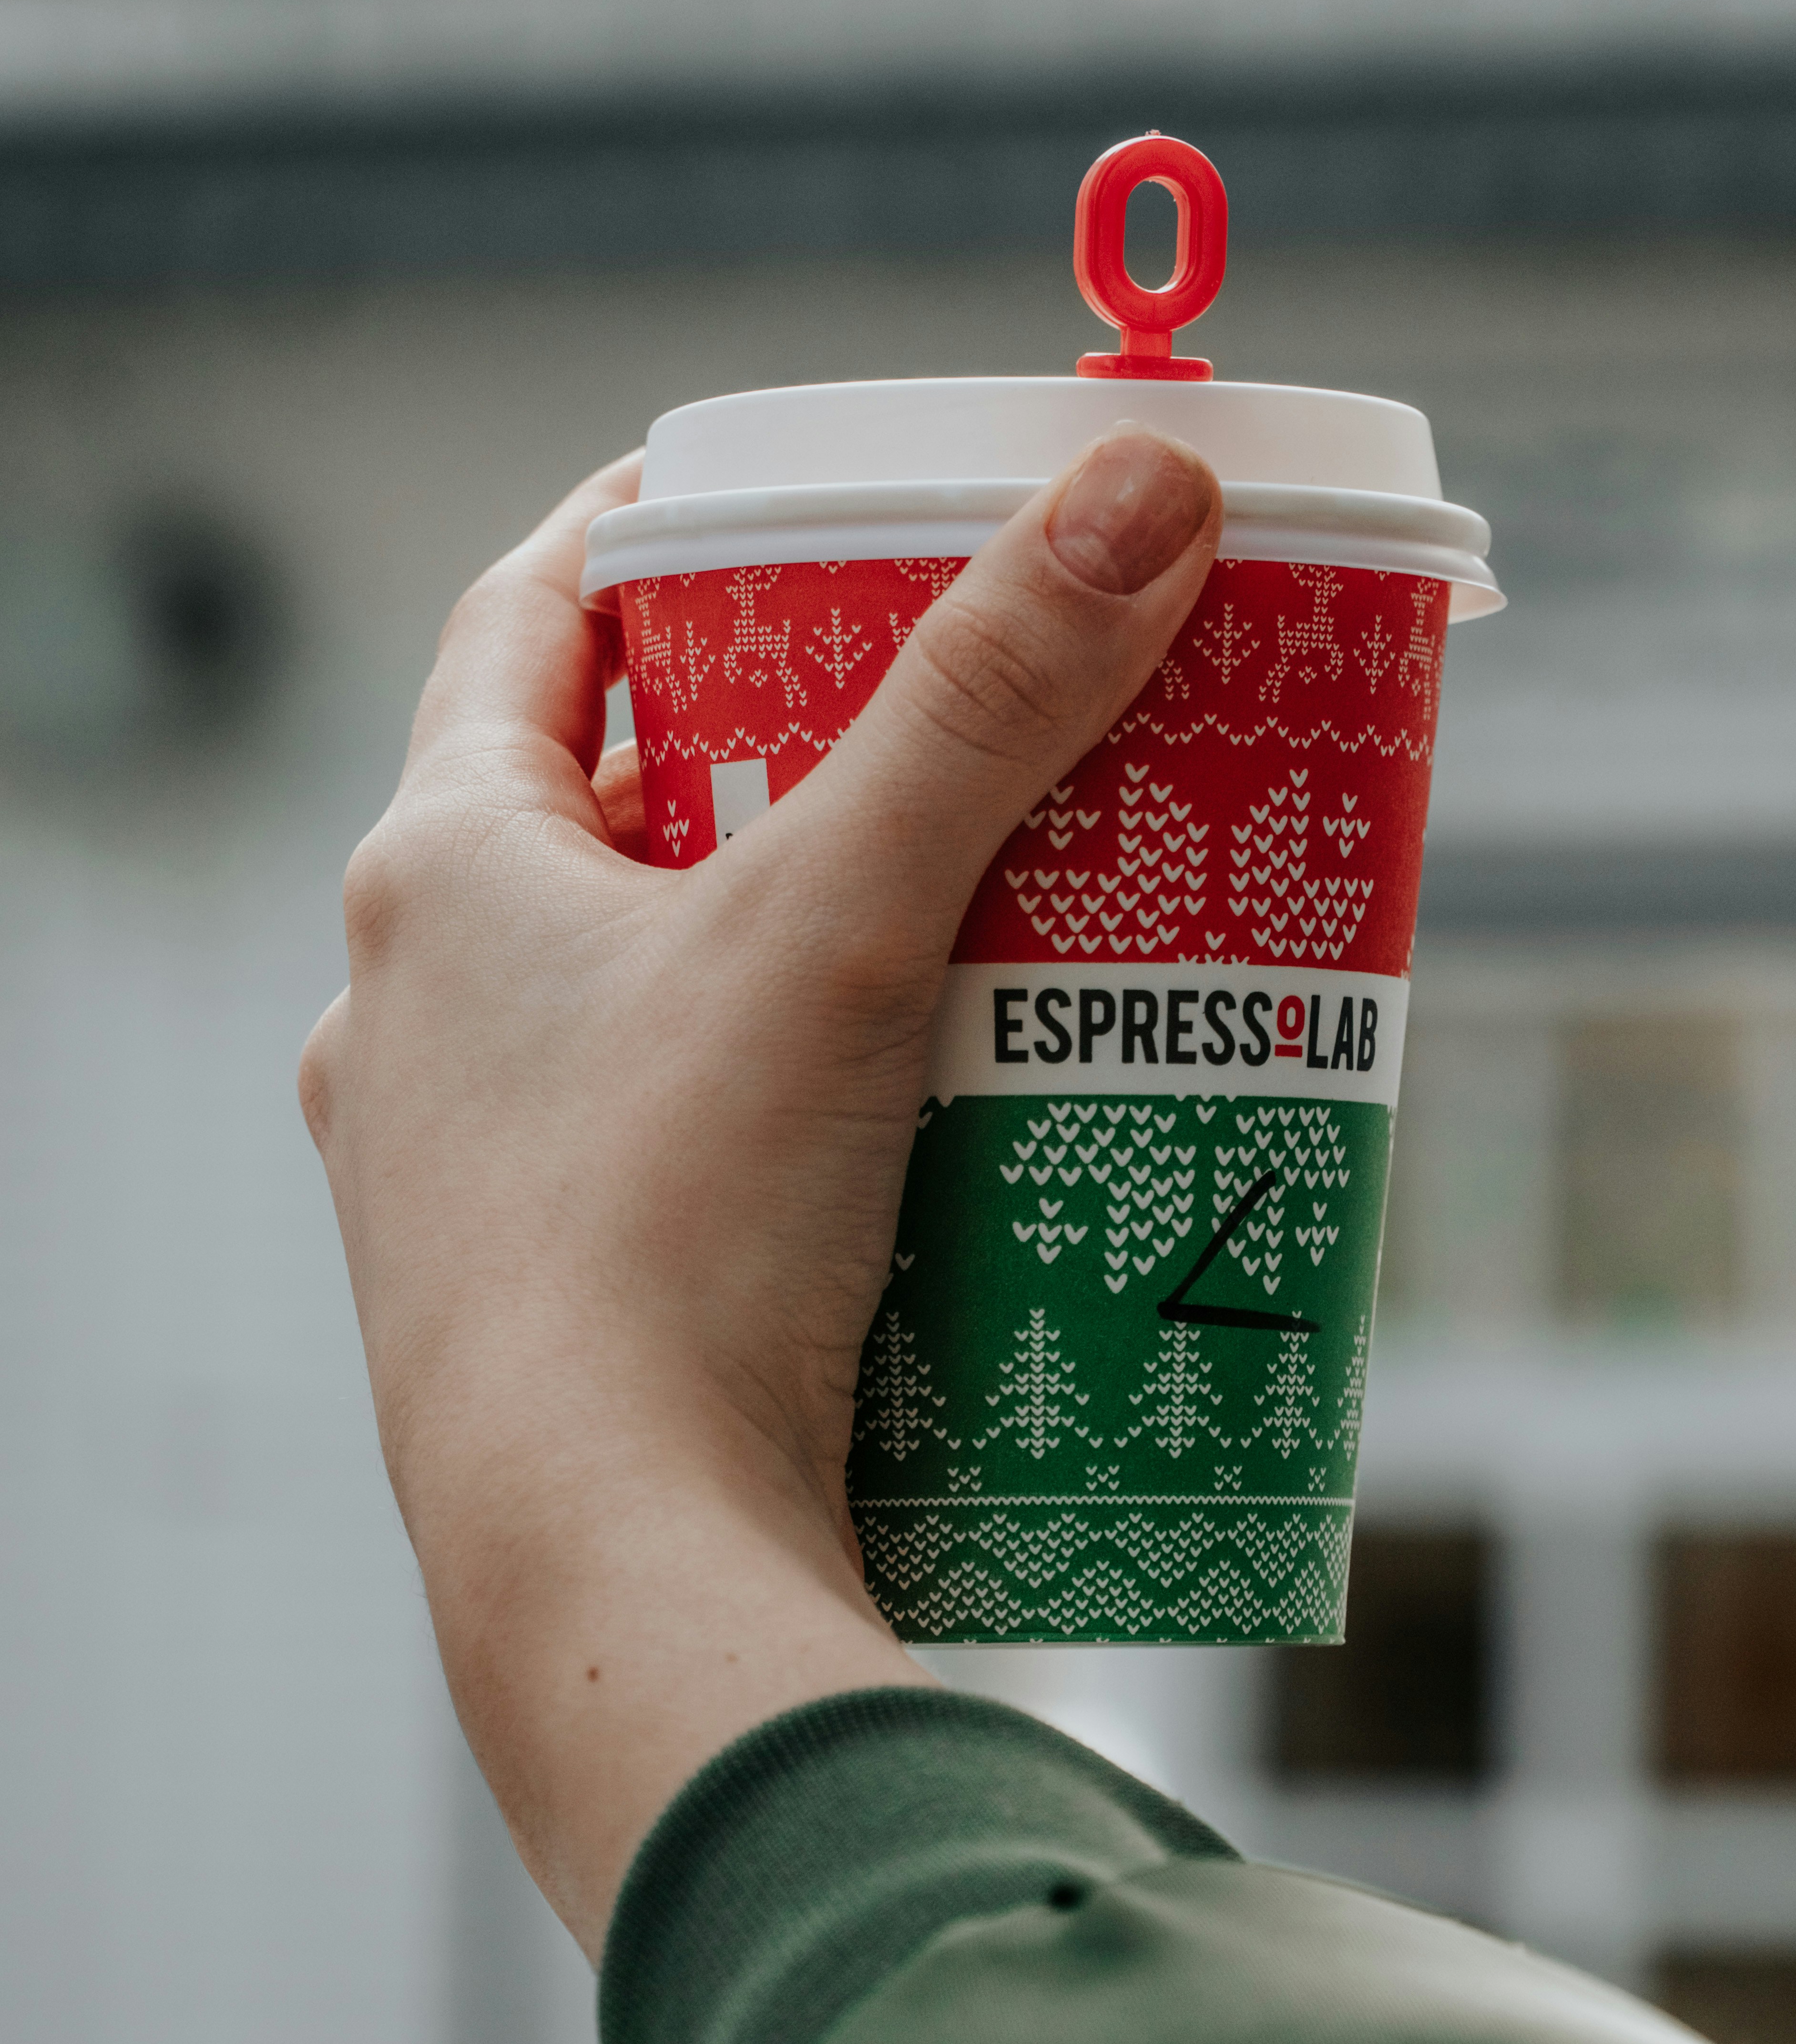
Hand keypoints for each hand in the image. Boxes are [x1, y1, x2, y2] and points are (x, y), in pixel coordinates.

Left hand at [300, 424, 1220, 1956]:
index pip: (527, 625)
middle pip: (596, 814)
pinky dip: (765, 1109)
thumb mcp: (840, 926)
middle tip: (922, 730)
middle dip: (763, 761)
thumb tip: (1142, 486)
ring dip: (770, 950)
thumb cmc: (673, 1228)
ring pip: (629, 994)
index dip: (644, 541)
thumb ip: (989, 703)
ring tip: (939, 934)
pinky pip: (657, 1147)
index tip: (760, 502)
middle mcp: (405, 1015)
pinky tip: (888, 1139)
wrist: (603, 1558)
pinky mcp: (535, 1300)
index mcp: (436, 878)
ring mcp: (452, 1170)